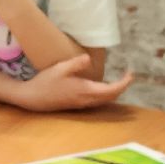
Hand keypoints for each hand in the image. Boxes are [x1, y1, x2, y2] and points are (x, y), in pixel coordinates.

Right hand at [15, 53, 132, 111]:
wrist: (33, 98)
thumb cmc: (46, 82)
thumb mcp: (59, 68)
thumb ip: (75, 63)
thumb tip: (89, 58)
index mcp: (85, 90)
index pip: (112, 90)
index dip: (124, 83)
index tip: (131, 73)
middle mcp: (86, 100)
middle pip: (111, 97)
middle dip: (122, 87)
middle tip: (128, 75)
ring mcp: (82, 104)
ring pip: (105, 101)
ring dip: (115, 92)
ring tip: (120, 80)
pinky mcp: (78, 105)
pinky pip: (98, 102)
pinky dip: (106, 95)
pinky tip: (104, 87)